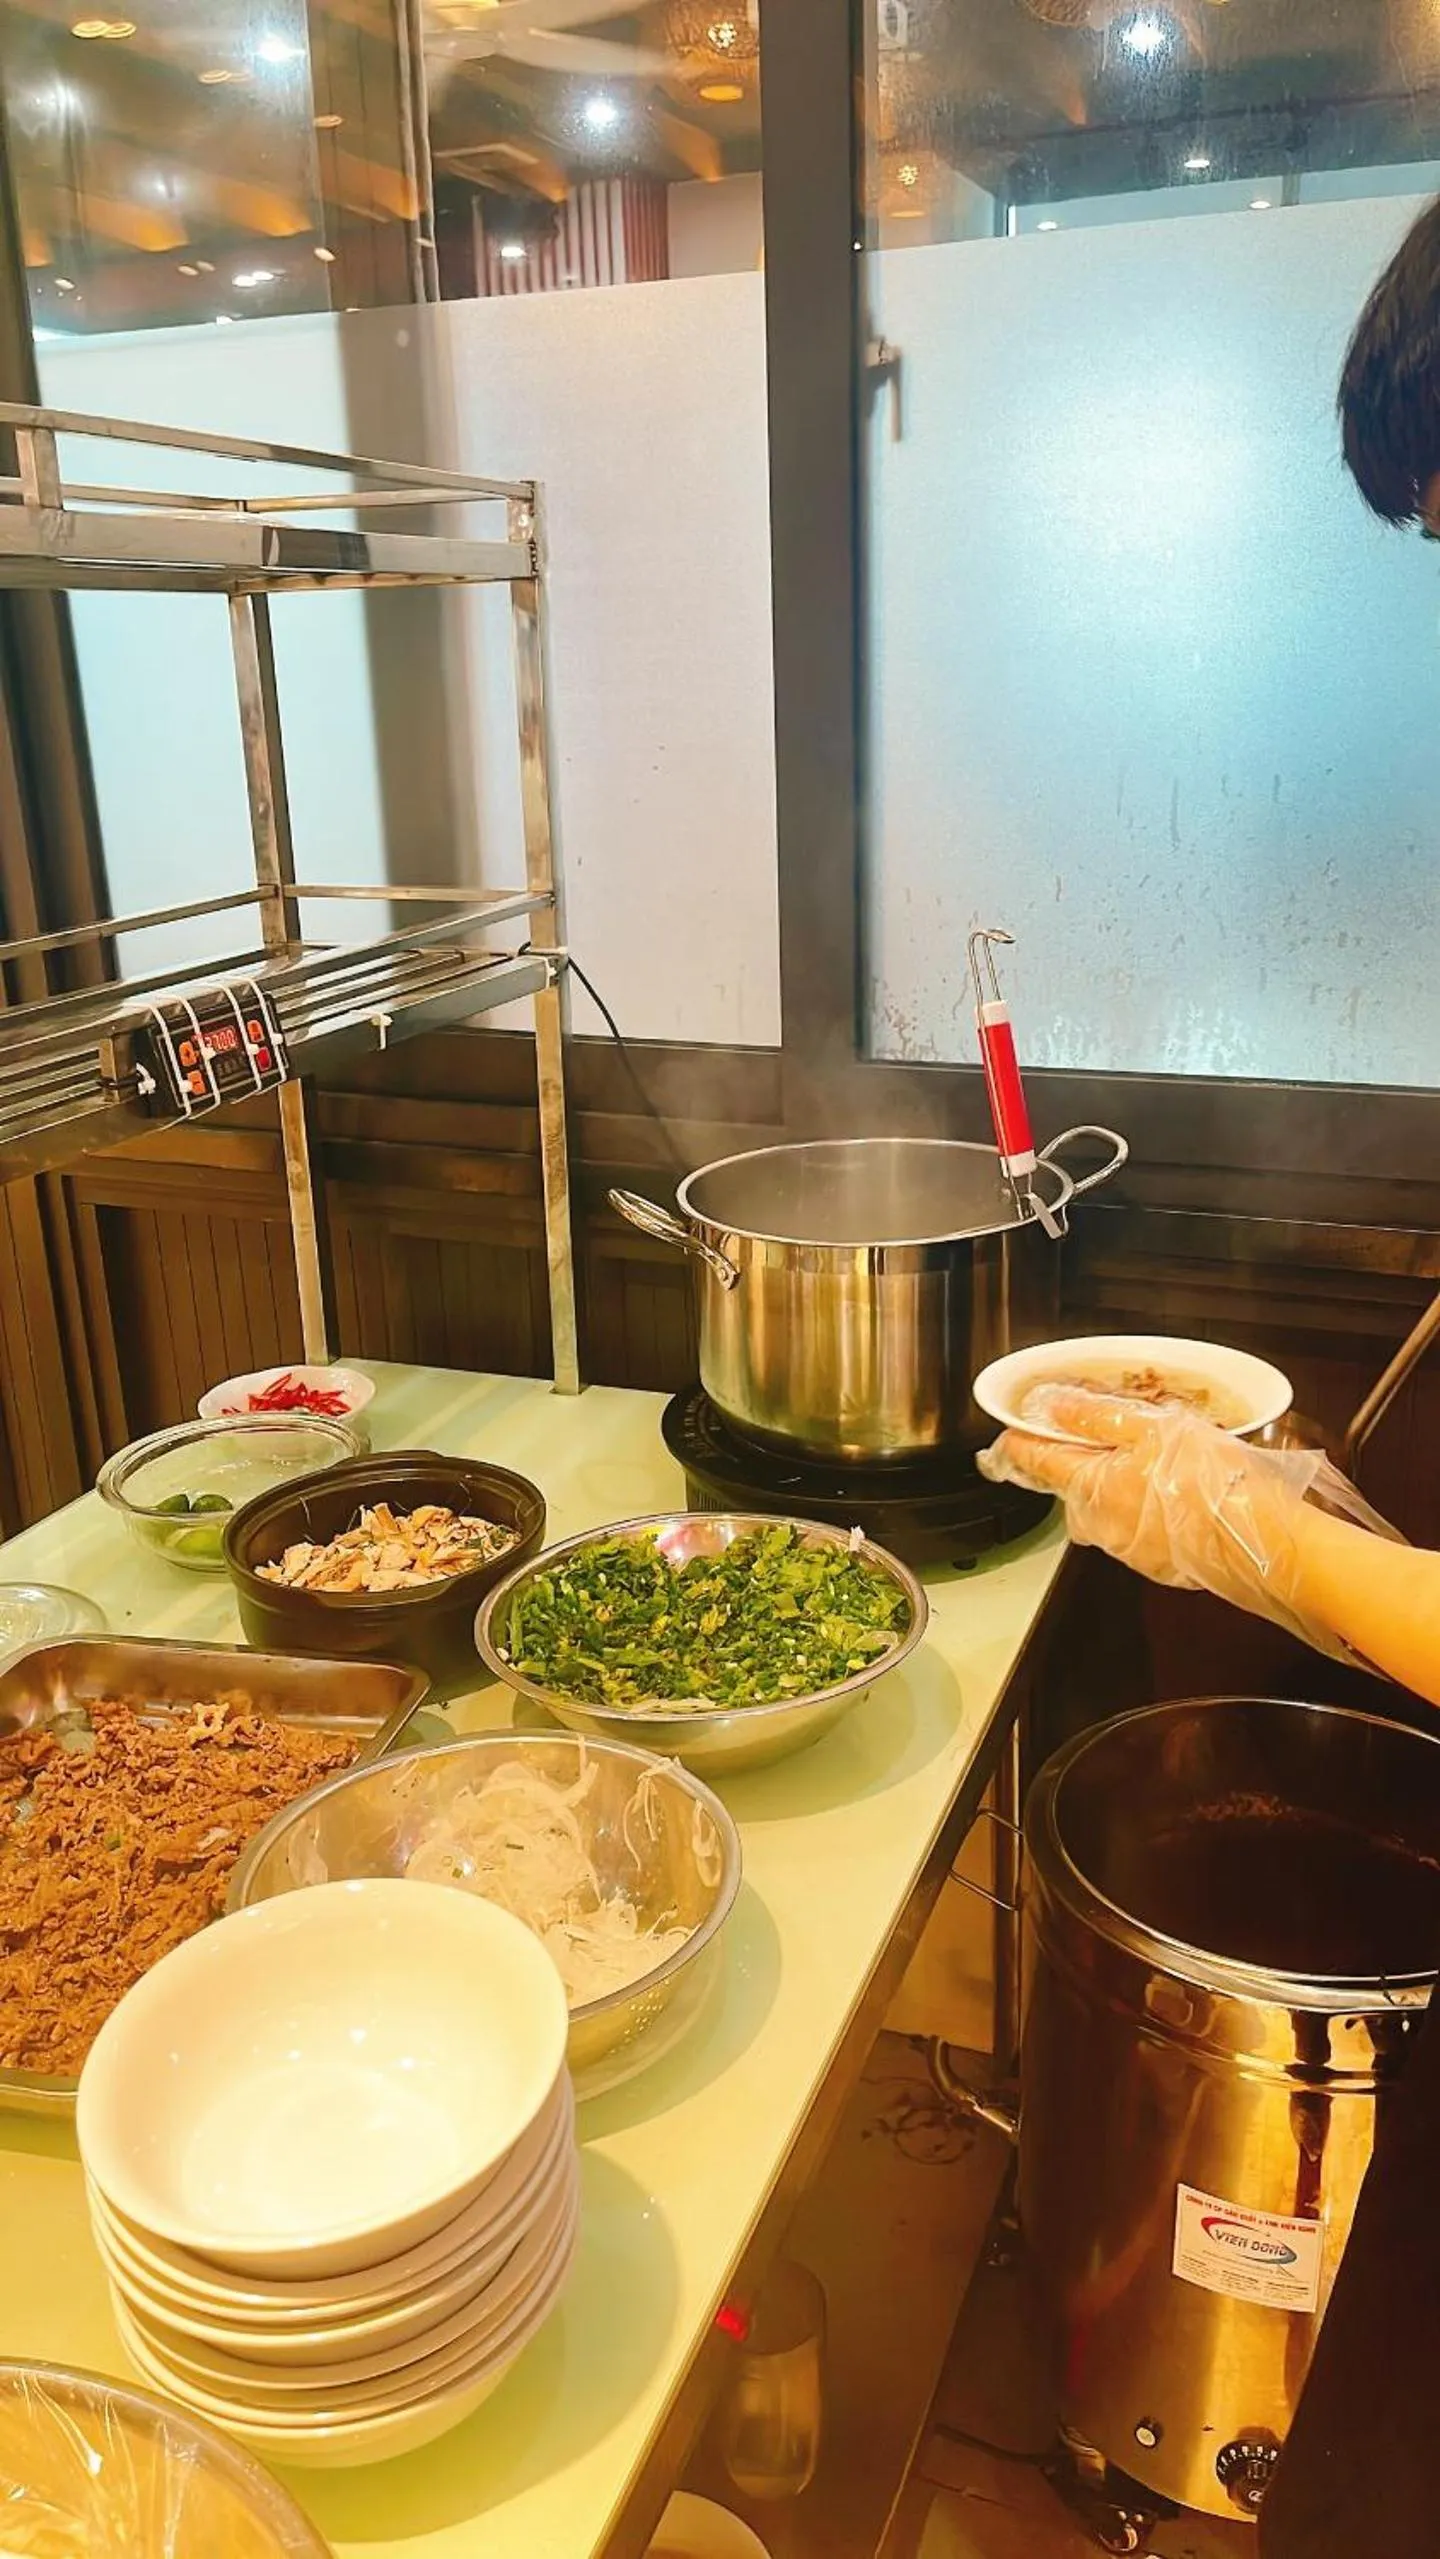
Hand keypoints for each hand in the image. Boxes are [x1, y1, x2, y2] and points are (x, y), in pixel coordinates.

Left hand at [978, 1386, 1397, 1657]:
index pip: (1033, 1462)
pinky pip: (1136, 1526)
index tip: (1005, 1433)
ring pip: (1105, 1507)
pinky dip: (1145, 1505)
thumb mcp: (1151, 1429)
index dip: (1016, 1442)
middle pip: (1070, 1486)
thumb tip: (1049, 1407)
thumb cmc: (1208, 1482)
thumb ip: (1096, 1417)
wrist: (1261, 1545)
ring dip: (1115, 1482)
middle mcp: (1098, 1523)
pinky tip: (1179, 1490)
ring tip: (1154, 1456)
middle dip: (1079, 1459)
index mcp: (1088, 1485)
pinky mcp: (1159, 1563)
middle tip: (1105, 1431)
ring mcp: (1128, 1548)